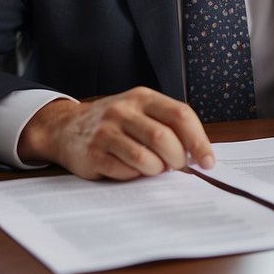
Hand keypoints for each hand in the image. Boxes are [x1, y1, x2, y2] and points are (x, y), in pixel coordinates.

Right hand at [17, 87, 214, 180]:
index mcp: (143, 98)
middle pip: (163, 138)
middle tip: (177, 167)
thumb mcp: (140, 112)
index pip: (180, 115)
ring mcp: (106, 131)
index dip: (199, 141)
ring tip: (154, 168)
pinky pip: (124, 171)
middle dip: (177, 159)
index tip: (207, 162)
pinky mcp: (93, 153)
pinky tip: (131, 170)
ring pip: (144, 158)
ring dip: (156, 170)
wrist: (65, 127)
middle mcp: (124, 110)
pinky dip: (134, 176)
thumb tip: (199, 155)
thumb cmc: (113, 123)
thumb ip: (168, 126)